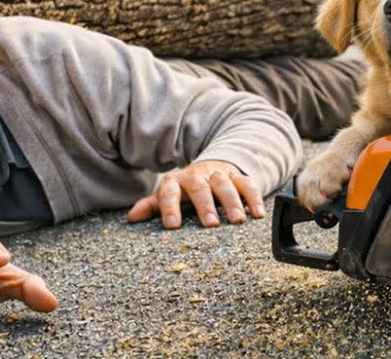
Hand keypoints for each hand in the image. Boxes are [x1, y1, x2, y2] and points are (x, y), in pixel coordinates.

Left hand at [126, 160, 264, 228]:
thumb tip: (131, 218)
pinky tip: (258, 214)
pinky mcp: (239, 176)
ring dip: (232, 202)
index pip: (169, 191)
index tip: (172, 226)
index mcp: (176, 181)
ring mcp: (220, 174)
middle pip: (200, 187)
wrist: (212, 166)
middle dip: (205, 205)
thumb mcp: (170, 194)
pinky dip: (254, 198)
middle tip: (211, 224)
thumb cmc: (188, 189)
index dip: (169, 207)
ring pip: (226, 185)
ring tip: (237, 221)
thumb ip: (153, 205)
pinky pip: (248, 184)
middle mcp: (198, 175)